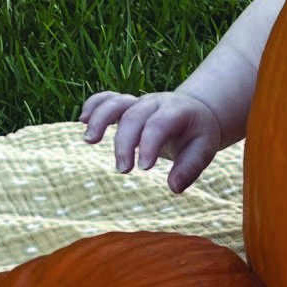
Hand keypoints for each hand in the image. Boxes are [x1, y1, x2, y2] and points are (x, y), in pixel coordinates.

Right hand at [80, 89, 224, 194]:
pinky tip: (83, 120)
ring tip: (89, 141)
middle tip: (123, 170)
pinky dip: (94, 105)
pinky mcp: (128, 105)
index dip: (149, 144)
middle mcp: (156, 103)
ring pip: (117, 102)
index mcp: (177, 112)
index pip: (159, 124)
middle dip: (125, 143)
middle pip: (134, 116)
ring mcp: (140, 102)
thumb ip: (190, 168)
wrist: (197, 114)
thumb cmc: (198, 135)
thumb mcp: (203, 150)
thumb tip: (174, 187)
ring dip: (100, 119)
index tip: (144, 169)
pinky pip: (107, 98)